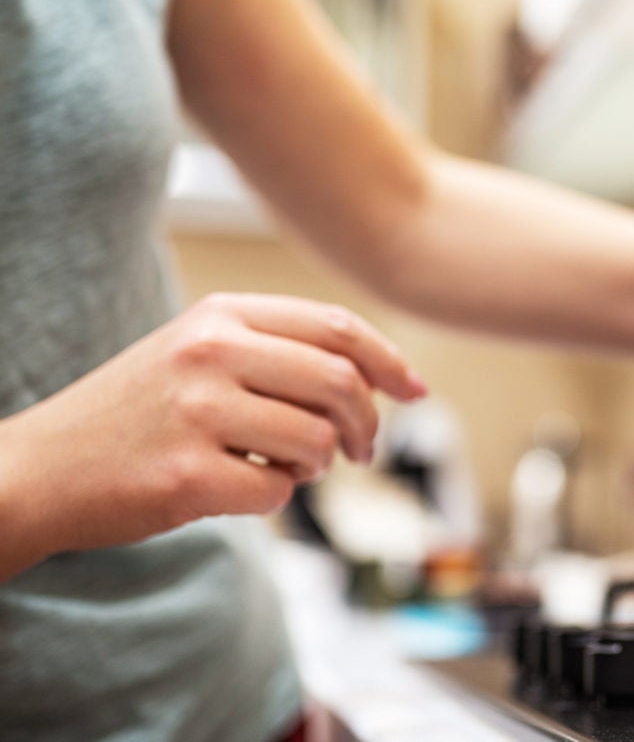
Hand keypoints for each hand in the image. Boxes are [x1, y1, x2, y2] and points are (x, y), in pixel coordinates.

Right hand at [0, 293, 425, 573]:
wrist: (41, 469)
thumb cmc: (139, 414)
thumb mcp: (199, 352)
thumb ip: (279, 351)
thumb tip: (382, 376)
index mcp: (220, 315)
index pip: (336, 327)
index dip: (388, 362)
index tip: (414, 390)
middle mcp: (210, 352)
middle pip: (340, 383)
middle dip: (366, 424)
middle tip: (360, 449)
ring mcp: (197, 412)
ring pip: (317, 440)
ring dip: (315, 464)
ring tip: (281, 465)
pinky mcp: (187, 474)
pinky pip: (278, 491)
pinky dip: (271, 497)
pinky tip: (234, 487)